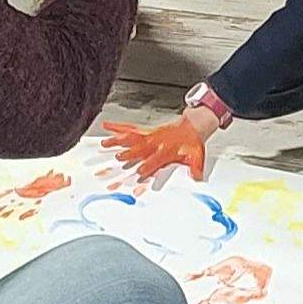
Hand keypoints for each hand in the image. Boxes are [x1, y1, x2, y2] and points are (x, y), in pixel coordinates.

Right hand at [100, 109, 219, 184]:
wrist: (191, 126)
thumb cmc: (191, 143)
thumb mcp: (197, 155)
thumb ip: (196, 167)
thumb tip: (197, 177)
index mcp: (167, 150)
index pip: (156, 159)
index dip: (149, 166)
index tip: (140, 172)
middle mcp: (155, 142)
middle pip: (140, 149)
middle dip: (130, 153)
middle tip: (119, 158)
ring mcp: (149, 136)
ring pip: (131, 138)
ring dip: (118, 140)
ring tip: (105, 143)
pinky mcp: (145, 132)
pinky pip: (130, 129)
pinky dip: (117, 127)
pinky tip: (106, 126)